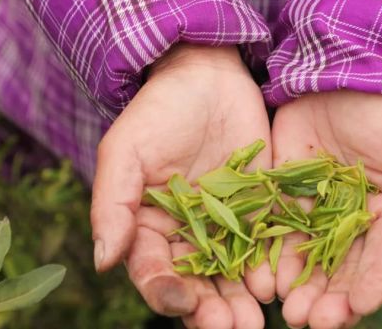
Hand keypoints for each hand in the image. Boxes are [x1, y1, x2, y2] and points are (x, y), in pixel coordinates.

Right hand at [90, 44, 273, 328]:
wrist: (208, 77)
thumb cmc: (158, 112)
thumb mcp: (125, 152)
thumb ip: (112, 205)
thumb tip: (103, 261)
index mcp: (150, 228)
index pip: (154, 271)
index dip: (166, 291)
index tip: (181, 301)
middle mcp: (189, 235)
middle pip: (198, 284)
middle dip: (211, 310)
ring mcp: (227, 225)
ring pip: (233, 274)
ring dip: (242, 301)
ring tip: (256, 321)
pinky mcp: (259, 210)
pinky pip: (266, 245)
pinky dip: (271, 267)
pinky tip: (278, 285)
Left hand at [271, 91, 381, 328]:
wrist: (336, 76)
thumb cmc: (381, 109)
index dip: (373, 284)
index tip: (360, 306)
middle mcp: (355, 223)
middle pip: (344, 269)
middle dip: (331, 299)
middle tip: (314, 322)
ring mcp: (318, 214)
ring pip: (310, 260)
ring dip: (300, 289)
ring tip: (290, 312)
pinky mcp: (286, 201)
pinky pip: (278, 235)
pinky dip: (272, 259)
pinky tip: (263, 280)